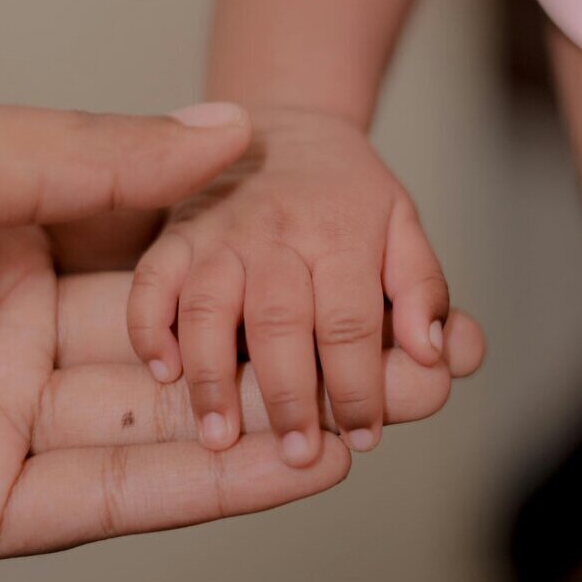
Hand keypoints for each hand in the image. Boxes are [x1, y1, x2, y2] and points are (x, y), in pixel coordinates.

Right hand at [128, 106, 480, 466]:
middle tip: (294, 454)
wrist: (280, 127)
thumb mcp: (402, 225)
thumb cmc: (345, 194)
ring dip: (211, 376)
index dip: (358, 385)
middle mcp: (276, 231)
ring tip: (219, 437)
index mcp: (340, 231)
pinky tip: (161, 372)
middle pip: (279, 322)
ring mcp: (218, 233)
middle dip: (285, 396)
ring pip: (207, 307)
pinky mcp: (173, 236)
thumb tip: (433, 353)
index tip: (363, 438)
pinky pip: (149, 282)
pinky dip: (148, 327)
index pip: (350, 321)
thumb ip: (423, 289)